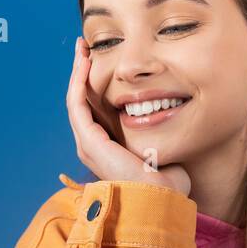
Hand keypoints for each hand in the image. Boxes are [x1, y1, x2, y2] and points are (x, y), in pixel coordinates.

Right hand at [67, 37, 191, 196]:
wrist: (160, 200)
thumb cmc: (167, 184)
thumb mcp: (161, 150)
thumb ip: (158, 135)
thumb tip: (170, 118)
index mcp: (109, 147)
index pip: (96, 108)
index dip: (96, 83)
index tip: (102, 59)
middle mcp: (94, 146)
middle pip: (82, 101)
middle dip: (82, 72)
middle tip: (85, 47)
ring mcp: (89, 145)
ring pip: (76, 100)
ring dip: (78, 73)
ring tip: (82, 49)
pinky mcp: (90, 142)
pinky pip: (77, 105)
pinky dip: (78, 83)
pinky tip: (84, 64)